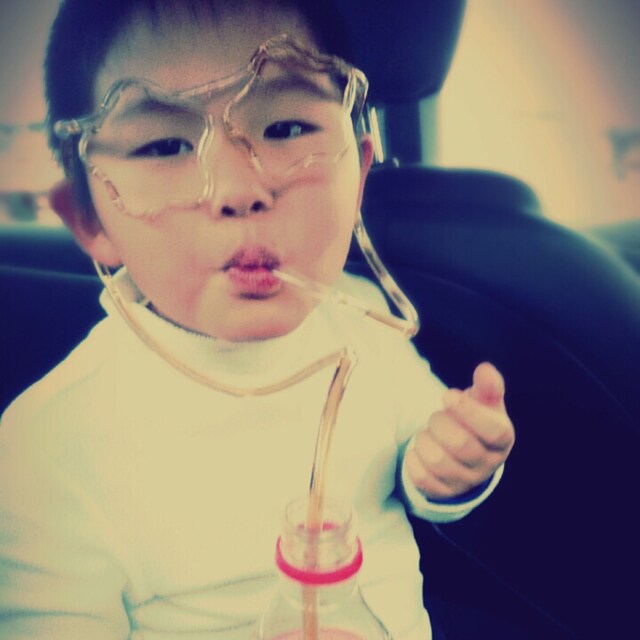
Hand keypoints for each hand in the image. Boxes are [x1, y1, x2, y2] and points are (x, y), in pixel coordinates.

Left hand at [405, 362, 514, 500]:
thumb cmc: (474, 420)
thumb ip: (487, 386)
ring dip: (426, 439)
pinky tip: (419, 449)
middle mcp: (488, 464)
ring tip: (429, 433)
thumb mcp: (484, 402)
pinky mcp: (444, 492)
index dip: (469, 411)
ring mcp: (466, 481)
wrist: (463, 452)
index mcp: (502, 439)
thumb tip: (485, 370)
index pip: (494, 431)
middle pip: (461, 445)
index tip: (448, 396)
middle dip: (441, 423)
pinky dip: (414, 459)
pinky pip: (422, 478)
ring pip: (438, 461)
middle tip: (437, 416)